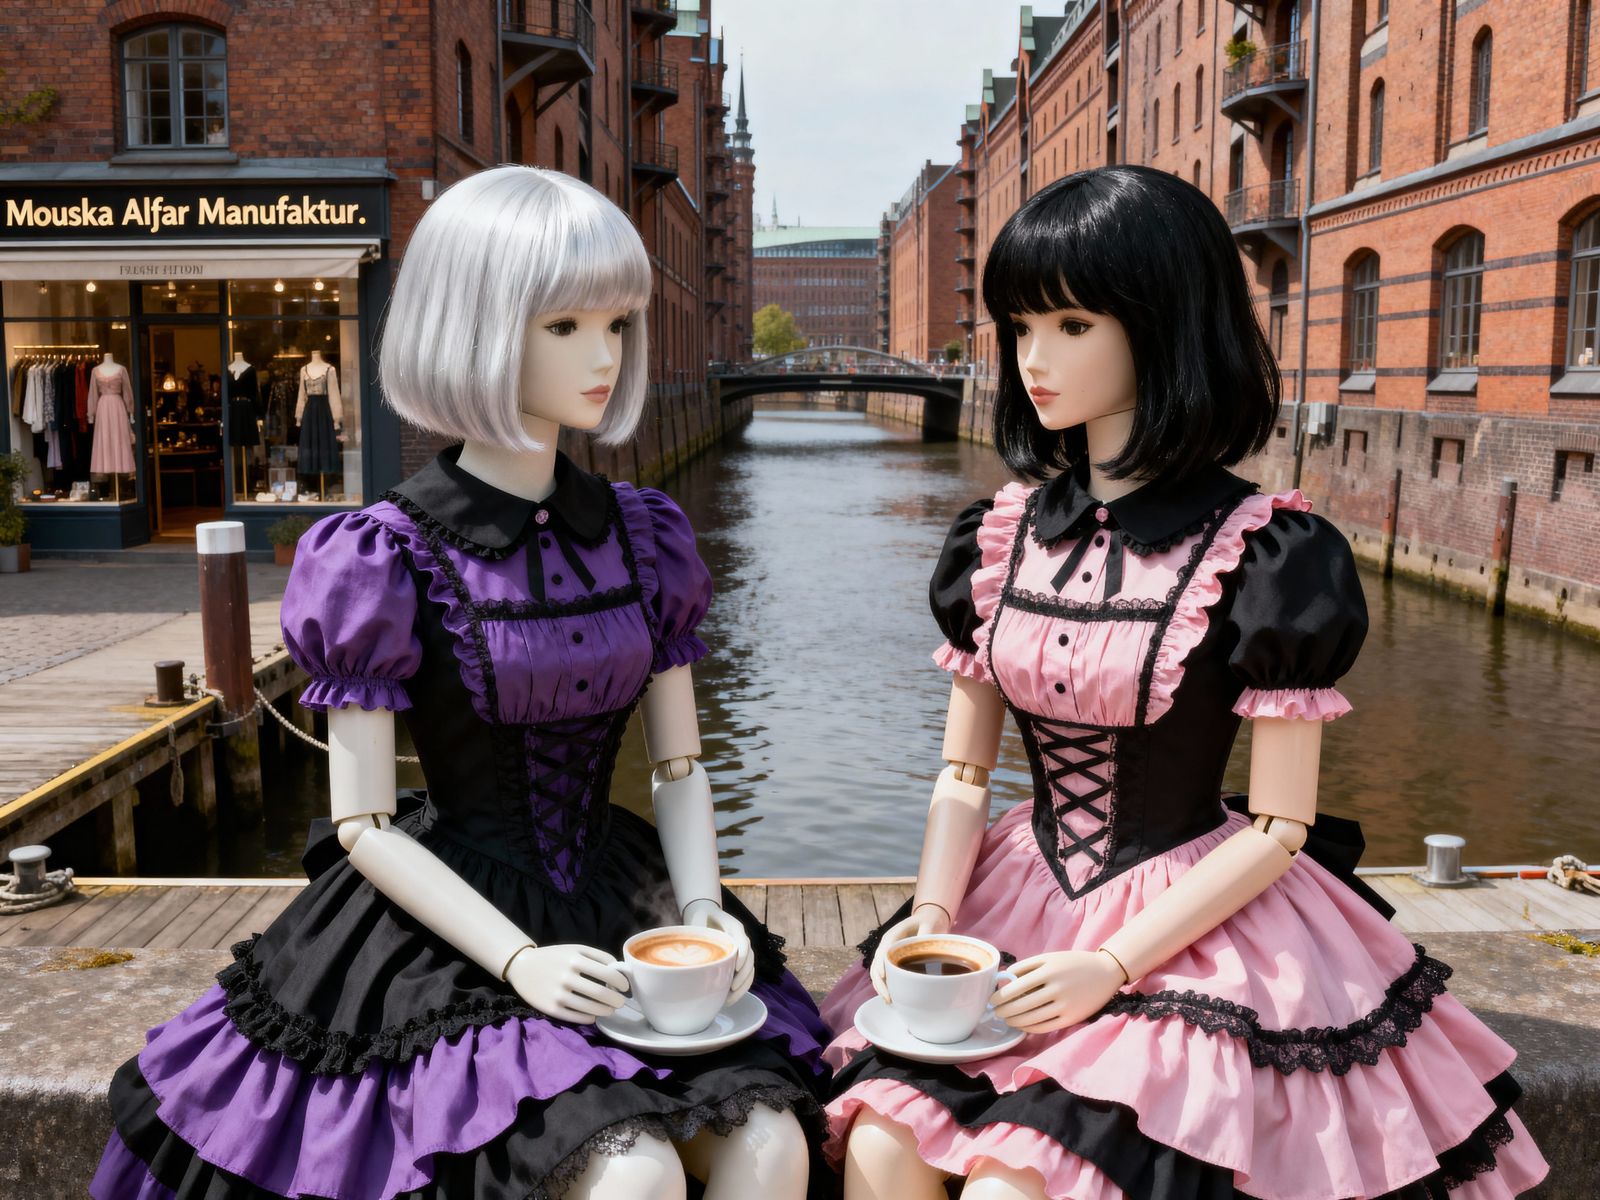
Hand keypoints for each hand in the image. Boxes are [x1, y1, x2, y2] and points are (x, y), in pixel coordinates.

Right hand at [504, 944, 628, 1024]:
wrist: (522, 967)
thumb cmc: (554, 957)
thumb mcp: (575, 949)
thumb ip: (597, 956)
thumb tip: (619, 970)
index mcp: (574, 959)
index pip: (607, 972)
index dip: (621, 982)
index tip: (625, 986)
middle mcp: (566, 977)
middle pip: (600, 993)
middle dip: (616, 999)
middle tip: (620, 1002)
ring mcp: (558, 994)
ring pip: (590, 1007)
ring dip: (605, 1010)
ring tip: (610, 1009)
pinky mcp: (551, 1009)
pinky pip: (576, 1017)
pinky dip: (589, 1018)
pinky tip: (593, 1015)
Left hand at [683, 898, 754, 1002]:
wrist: (705, 913)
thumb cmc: (699, 917)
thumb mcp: (696, 921)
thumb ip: (696, 933)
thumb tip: (687, 955)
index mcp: (733, 926)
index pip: (743, 941)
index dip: (742, 955)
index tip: (736, 968)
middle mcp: (741, 938)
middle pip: (750, 957)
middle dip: (743, 975)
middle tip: (732, 988)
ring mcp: (742, 948)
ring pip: (750, 968)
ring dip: (743, 985)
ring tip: (730, 999)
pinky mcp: (738, 958)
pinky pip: (745, 974)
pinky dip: (740, 987)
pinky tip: (730, 998)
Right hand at [869, 902, 951, 1002]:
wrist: (927, 920)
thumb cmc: (927, 921)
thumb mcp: (929, 924)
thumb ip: (926, 932)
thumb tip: (925, 943)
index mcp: (892, 935)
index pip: (883, 951)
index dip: (881, 964)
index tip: (884, 976)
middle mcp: (886, 946)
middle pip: (877, 965)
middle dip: (880, 982)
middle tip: (888, 998)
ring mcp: (888, 954)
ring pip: (877, 972)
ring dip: (881, 986)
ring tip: (889, 1001)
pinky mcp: (892, 961)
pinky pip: (885, 974)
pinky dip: (886, 986)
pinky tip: (891, 998)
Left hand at [992, 949, 1124, 1033]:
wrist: (1106, 972)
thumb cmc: (1073, 963)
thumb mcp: (1050, 957)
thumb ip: (1027, 967)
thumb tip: (1004, 980)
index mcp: (1048, 969)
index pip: (1016, 986)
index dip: (1000, 996)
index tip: (992, 999)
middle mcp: (1056, 986)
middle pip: (1021, 1004)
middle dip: (1004, 1010)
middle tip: (995, 1012)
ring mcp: (1065, 1003)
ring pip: (1031, 1017)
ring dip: (1014, 1021)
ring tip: (1007, 1020)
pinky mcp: (1072, 1017)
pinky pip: (1045, 1026)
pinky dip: (1030, 1028)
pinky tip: (1023, 1026)